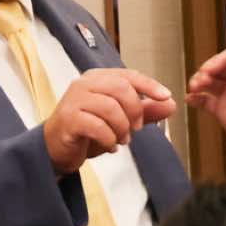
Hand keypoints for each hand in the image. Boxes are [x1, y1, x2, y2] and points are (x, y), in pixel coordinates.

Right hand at [44, 69, 175, 173]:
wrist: (55, 149)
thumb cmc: (86, 131)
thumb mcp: (119, 120)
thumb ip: (144, 112)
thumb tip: (170, 104)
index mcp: (97, 79)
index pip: (128, 76)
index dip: (150, 85)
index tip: (166, 96)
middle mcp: (84, 84)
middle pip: (121, 89)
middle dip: (135, 111)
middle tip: (135, 129)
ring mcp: (74, 100)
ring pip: (111, 108)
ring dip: (122, 128)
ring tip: (120, 140)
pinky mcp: (68, 119)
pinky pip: (98, 126)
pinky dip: (109, 139)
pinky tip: (109, 146)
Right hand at [186, 37, 225, 158]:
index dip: (220, 59)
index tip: (211, 69)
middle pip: (219, 67)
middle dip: (207, 70)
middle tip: (201, 79)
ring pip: (209, 82)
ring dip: (199, 81)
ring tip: (193, 87)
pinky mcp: (223, 112)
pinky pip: (205, 102)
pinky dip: (195, 99)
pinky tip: (190, 98)